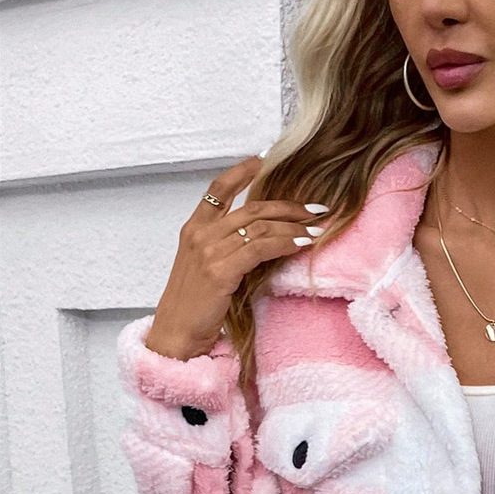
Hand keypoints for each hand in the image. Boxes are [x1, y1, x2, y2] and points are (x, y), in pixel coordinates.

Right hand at [144, 154, 329, 359]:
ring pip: (260, 227)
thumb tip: (260, 241)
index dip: (240, 171)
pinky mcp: (221, 270)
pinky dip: (285, 244)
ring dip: (294, 226)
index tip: (263, 159)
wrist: (176, 334)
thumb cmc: (193, 308)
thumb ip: (225, 249)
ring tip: (317, 229)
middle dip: (288, 207)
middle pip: (251, 208)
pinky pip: (260, 248)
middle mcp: (200, 234)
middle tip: (315, 209)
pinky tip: (303, 244)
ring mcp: (209, 251)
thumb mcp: (205, 270)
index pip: (217, 189)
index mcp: (193, 229)